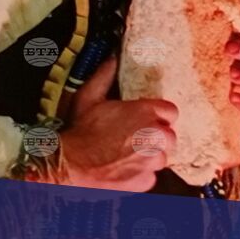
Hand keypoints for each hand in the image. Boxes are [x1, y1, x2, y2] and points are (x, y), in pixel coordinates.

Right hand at [43, 55, 177, 190]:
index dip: (158, 118)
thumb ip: (105, 76)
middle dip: (156, 138)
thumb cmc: (80, 131)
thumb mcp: (90, 97)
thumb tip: (112, 57)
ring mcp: (152, 161)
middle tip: (134, 140)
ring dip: (148, 157)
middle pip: (169, 137)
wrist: (68, 165)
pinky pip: (150, 177)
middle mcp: (155, 136)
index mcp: (147, 113)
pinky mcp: (145, 181)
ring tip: (126, 156)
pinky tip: (122, 170)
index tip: (147, 122)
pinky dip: (140, 175)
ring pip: (161, 158)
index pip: (171, 112)